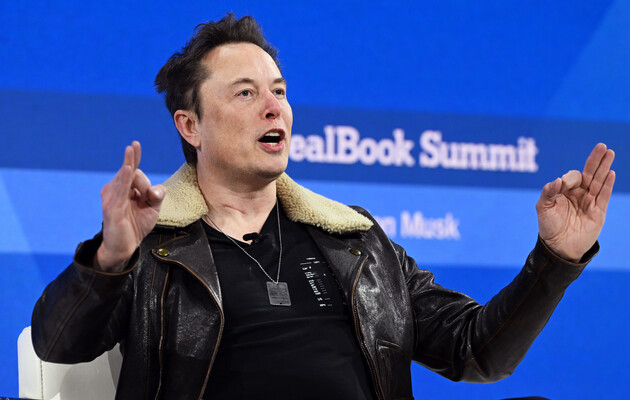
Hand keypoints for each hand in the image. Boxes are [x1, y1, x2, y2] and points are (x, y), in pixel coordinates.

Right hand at [95, 141, 165, 271]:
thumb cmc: (136, 225)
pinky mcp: (113, 209)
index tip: (135, 144)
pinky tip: (128, 169)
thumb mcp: (153, 208)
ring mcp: (112, 199)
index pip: (130, 169)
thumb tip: (154, 189)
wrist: (124, 247)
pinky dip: (125, 180)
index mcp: (124, 188)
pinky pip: (120, 192)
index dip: (133, 156)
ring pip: (127, 179)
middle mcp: (115, 190)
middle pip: (132, 173)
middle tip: (142, 173)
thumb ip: (157, 195)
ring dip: (137, 179)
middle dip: (141, 178)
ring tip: (136, 167)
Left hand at [536, 143, 614, 261]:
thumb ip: (548, 192)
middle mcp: (579, 194)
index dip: (569, 178)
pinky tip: (610, 173)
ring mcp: (589, 202)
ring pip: (598, 181)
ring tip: (610, 152)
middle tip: (602, 146)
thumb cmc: (549, 226)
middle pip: (589, 173)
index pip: (572, 177)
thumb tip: (558, 180)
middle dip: (595, 159)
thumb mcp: (543, 207)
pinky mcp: (598, 212)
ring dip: (604, 167)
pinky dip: (607, 184)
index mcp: (565, 191)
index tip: (563, 185)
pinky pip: (603, 196)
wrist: (558, 247)